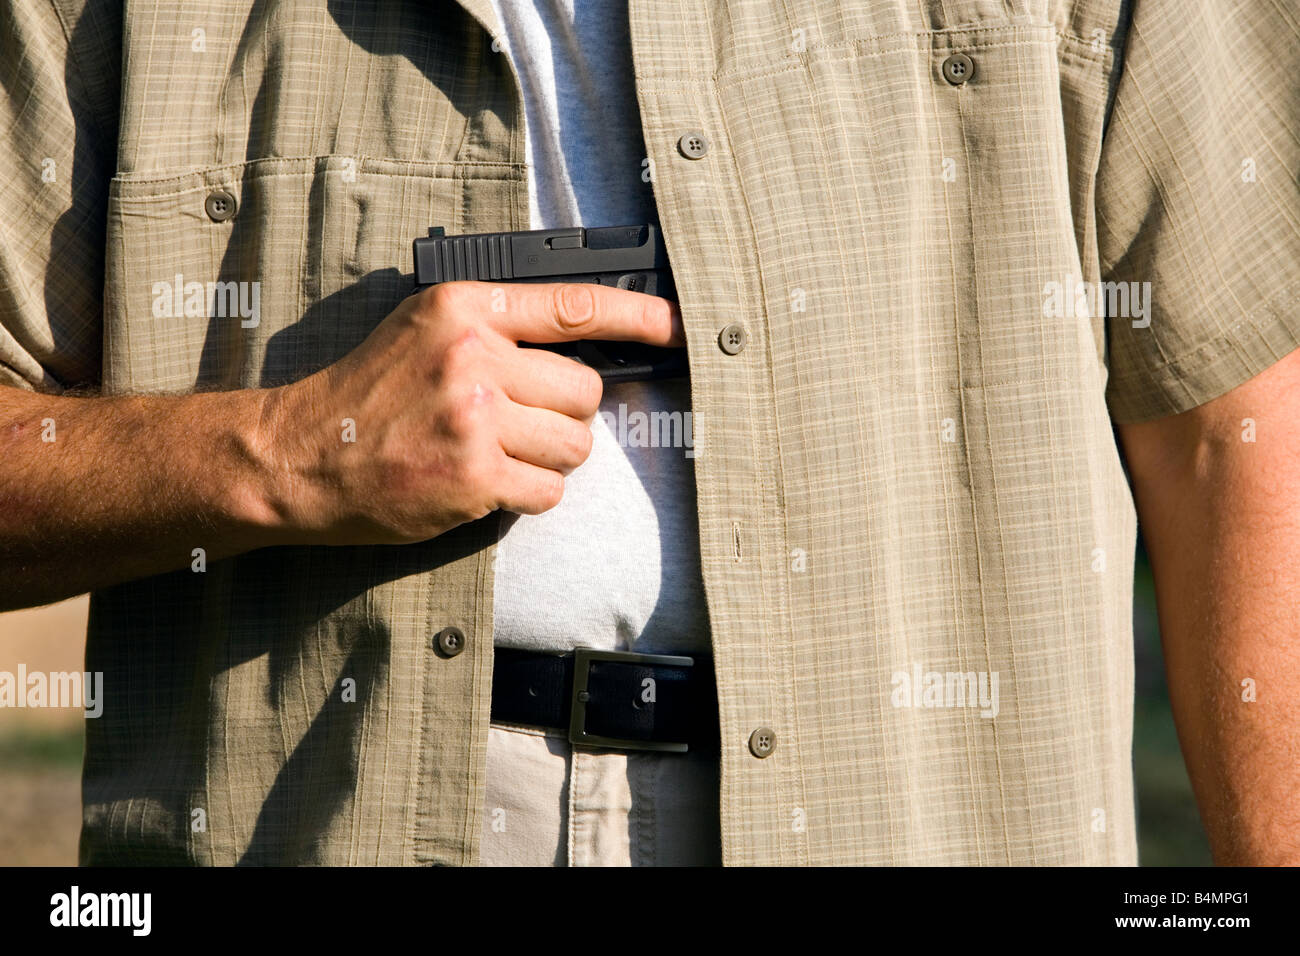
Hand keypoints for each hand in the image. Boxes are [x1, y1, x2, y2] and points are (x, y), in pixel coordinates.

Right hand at [256, 281, 683, 545]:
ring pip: (575, 446)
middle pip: (584, 391)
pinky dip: (529, 494)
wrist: (301, 457)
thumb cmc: (367, 393)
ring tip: (501, 454)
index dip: (638, 317)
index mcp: (465, 310)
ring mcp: (476, 420)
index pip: (574, 306)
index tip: (676, 327)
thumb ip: (497, 327)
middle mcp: (475, 358)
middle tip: (522, 423)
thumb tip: (581, 345)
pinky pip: (548, 492)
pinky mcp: (474, 479)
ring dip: (550, 458)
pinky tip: (487, 484)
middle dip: (566, 414)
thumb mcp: (423, 331)